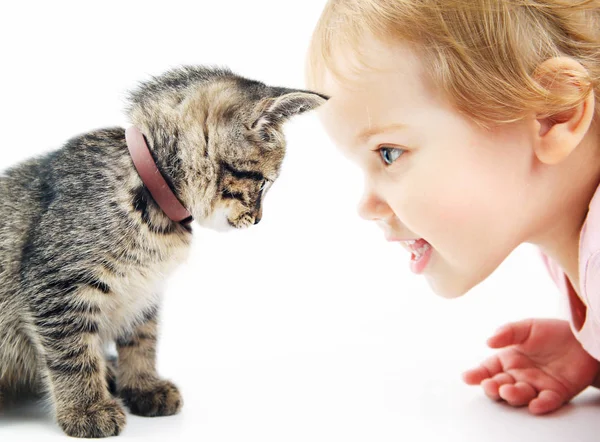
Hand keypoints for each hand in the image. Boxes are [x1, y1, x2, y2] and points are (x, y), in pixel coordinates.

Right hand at [463, 318, 599, 414]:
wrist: (583, 339)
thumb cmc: (552, 332)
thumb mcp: (527, 327)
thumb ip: (507, 332)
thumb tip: (488, 341)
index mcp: (509, 359)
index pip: (488, 369)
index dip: (477, 374)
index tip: (468, 377)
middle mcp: (519, 375)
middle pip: (500, 385)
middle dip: (492, 388)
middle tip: (490, 386)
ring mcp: (537, 385)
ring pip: (520, 396)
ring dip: (513, 396)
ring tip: (508, 390)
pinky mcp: (556, 393)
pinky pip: (547, 402)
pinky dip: (541, 405)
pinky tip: (535, 404)